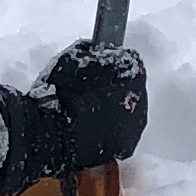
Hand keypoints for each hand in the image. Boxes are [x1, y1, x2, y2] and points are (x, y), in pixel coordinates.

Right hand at [0, 41, 148, 195]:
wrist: (53, 133)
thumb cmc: (60, 92)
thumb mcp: (73, 58)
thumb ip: (92, 50)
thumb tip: (96, 48)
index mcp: (133, 72)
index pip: (130, 61)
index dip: (114, 64)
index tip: (99, 68)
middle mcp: (142, 99)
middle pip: (133, 88)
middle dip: (117, 88)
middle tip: (91, 92)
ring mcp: (135, 126)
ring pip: (128, 113)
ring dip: (114, 111)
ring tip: (88, 113)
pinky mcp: (126, 148)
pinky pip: (120, 134)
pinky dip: (110, 131)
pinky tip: (90, 129)